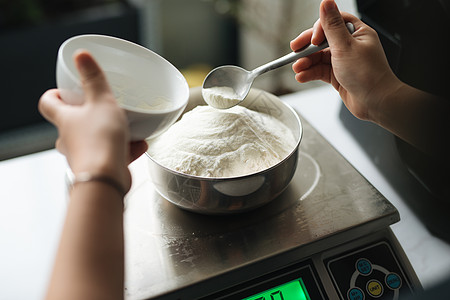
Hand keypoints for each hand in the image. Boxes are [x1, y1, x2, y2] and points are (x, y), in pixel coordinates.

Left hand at [39, 51, 146, 191]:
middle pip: (72, 123)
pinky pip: (113, 154)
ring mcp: (84, 155)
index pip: (48, 103)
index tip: (65, 90)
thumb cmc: (100, 142)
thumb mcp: (101, 102)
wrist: (106, 179)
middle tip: (102, 107)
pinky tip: (141, 145)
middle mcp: (70, 139)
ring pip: (95, 139)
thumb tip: (81, 55)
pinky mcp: (100, 168)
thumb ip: (93, 79)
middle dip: (87, 115)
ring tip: (130, 127)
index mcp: (65, 120)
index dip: (54, 95)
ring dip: (111, 133)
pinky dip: (126, 149)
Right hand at [290, 0, 400, 121]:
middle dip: (307, 47)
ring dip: (306, 62)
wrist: (376, 102)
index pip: (332, 23)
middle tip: (294, 51)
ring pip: (319, 57)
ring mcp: (344, 61)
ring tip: (297, 69)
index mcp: (357, 33)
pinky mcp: (338, 75)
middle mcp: (350, 45)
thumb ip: (332, 25)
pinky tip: (302, 76)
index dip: (318, 29)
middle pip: (322, 40)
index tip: (311, 40)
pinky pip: (320, 71)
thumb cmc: (368, 75)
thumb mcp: (345, 46)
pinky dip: (310, 73)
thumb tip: (326, 3)